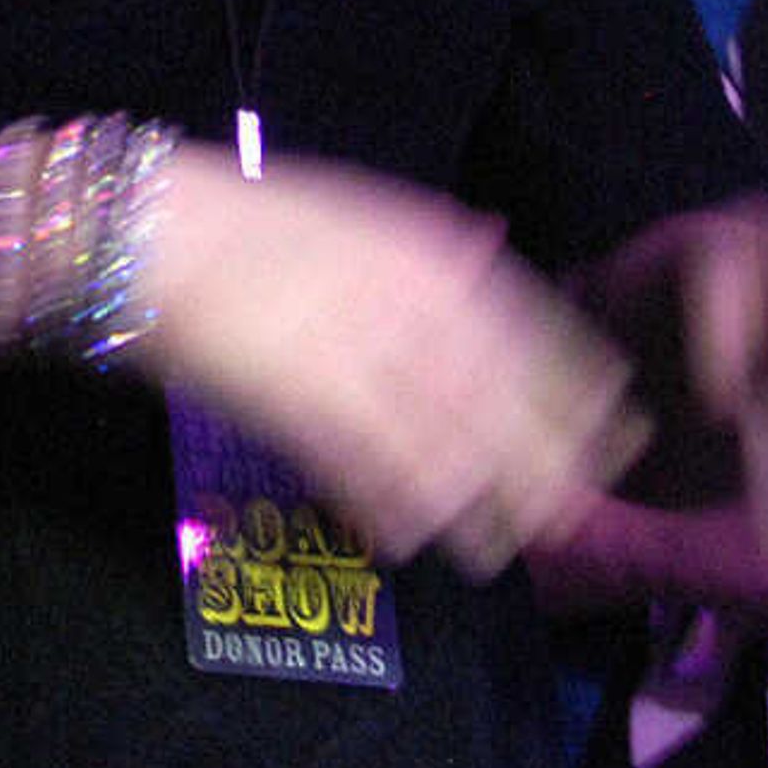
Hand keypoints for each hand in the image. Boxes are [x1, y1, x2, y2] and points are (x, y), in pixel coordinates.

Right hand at [138, 154, 645, 580]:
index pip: (532, 327)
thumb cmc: (250, 224)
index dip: (578, 387)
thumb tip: (489, 247)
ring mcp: (358, 350)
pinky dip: (393, 506)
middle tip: (576, 512)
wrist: (151, 231)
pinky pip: (366, 466)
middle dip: (546, 459)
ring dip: (477, 502)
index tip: (616, 428)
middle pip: (502, 395)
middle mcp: (409, 301)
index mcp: (429, 254)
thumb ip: (427, 247)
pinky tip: (411, 542)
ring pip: (443, 441)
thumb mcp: (358, 217)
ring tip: (500, 550)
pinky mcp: (300, 398)